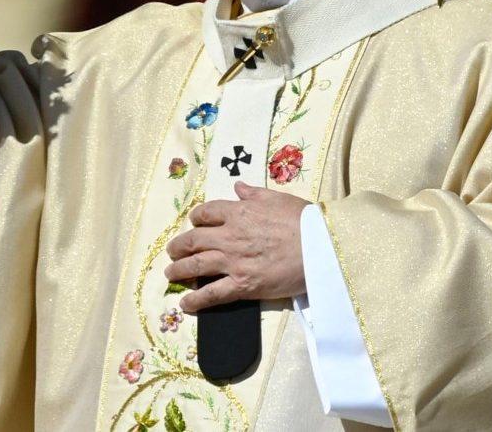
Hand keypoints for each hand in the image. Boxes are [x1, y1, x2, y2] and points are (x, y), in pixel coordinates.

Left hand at [164, 182, 309, 312]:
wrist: (321, 248)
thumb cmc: (304, 221)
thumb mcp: (277, 198)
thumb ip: (253, 193)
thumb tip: (237, 186)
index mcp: (238, 213)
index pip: (205, 213)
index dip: (196, 219)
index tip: (194, 224)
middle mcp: (229, 236)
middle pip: (193, 240)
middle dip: (178, 246)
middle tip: (172, 251)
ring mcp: (234, 262)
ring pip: (196, 266)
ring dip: (178, 270)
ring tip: (170, 274)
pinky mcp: (243, 285)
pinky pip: (212, 294)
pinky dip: (196, 300)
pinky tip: (185, 304)